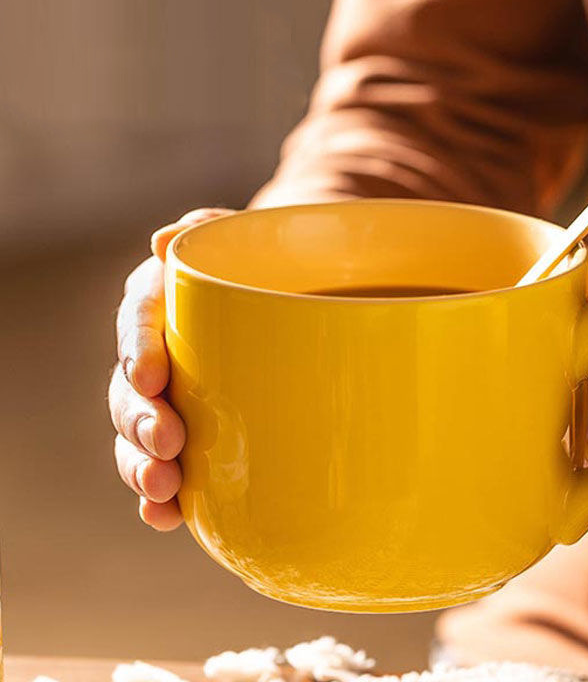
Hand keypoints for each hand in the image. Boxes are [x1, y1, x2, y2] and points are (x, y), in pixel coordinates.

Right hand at [109, 208, 234, 529]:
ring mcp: (171, 396)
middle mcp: (158, 349)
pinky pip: (165, 466)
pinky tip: (168, 517)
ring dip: (141, 464)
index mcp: (165, 296)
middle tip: (166, 444)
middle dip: (139, 419)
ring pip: (136, 433)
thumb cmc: (266, 260)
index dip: (137, 346)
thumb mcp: (243, 238)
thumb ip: (206, 232)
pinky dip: (160, 497)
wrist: (296, 288)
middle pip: (128, 386)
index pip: (139, 316)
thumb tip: (163, 243)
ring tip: (162, 490)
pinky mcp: (190, 432)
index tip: (150, 376)